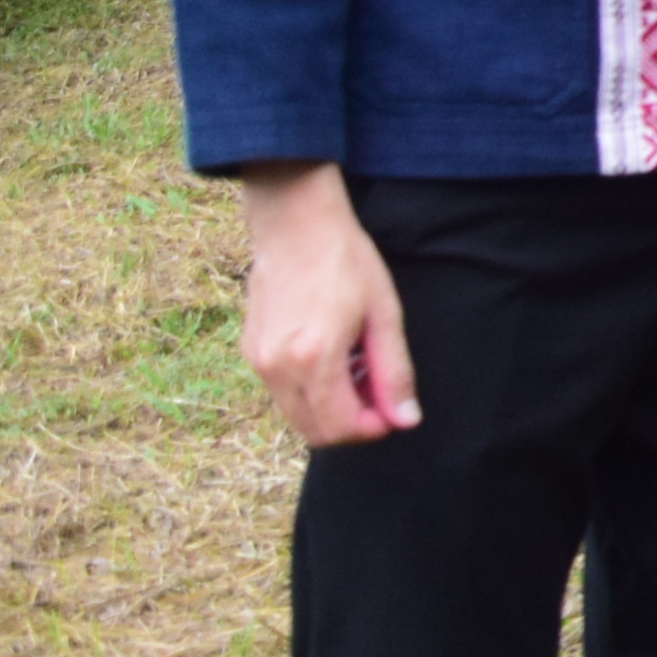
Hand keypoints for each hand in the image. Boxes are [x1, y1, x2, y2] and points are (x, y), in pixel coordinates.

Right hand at [238, 161, 416, 447]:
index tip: (394, 411)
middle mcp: (277, 366)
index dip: (372, 429)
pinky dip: (310, 391)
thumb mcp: (384, 316)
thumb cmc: (347, 263)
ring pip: (296, 414)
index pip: (340, 427)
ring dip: (331, 409)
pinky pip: (282, 392)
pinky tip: (335, 359)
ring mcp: (258, 360)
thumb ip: (394, 372)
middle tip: (379, 393)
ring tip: (359, 370)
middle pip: (314, 431)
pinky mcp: (251, 350)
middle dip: (352, 424)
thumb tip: (406, 419)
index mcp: (312, 358)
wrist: (296, 226)